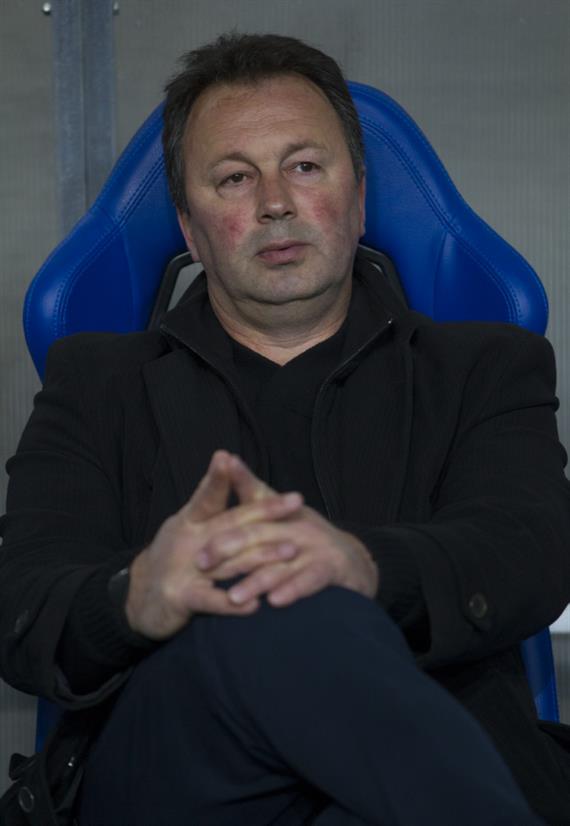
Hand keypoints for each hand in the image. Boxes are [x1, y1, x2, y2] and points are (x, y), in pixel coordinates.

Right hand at [125, 451, 302, 639]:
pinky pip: (213, 601)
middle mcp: (188, 541)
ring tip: (291, 550)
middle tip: (296, 501)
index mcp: (189, 521)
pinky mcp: (182, 598)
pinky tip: (256, 606)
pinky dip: (234, 604)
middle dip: (265, 511)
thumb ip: (207, 500)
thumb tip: (224, 458)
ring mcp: (184, 569)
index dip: (218, 477)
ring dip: (262, 556)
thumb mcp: (186, 525)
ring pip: (229, 561)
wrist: (138, 600)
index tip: (230, 457)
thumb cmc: (172, 558)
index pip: (207, 496)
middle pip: (229, 523)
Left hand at [197, 459, 379, 607]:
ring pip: (280, 564)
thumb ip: (252, 489)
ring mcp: (314, 548)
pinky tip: (274, 602)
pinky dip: (293, 590)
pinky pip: (310, 580)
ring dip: (256, 581)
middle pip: (258, 536)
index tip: (194, 526)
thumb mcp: (280, 508)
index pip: (249, 508)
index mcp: (281, 511)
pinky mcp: (330, 568)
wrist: (351, 558)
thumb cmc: (306, 533)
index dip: (221, 522)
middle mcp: (296, 527)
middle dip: (228, 550)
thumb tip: (227, 458)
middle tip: (202, 564)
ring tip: (233, 597)